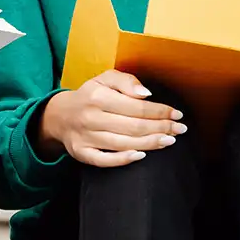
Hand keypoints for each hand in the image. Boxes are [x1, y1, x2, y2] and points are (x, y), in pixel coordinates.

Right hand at [37, 70, 185, 168]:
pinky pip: (104, 160)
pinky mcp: (81, 153)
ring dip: (150, 143)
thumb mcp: (104, 79)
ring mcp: (85, 137)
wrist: (59, 115)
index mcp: (97, 96)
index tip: (177, 114)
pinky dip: (124, 159)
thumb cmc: (90, 96)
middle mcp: (90, 117)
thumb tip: (146, 94)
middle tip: (179, 130)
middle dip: (161, 128)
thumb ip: (126, 81)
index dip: (160, 111)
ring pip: (123, 143)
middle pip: (133, 126)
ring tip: (169, 141)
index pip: (136, 107)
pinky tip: (141, 155)